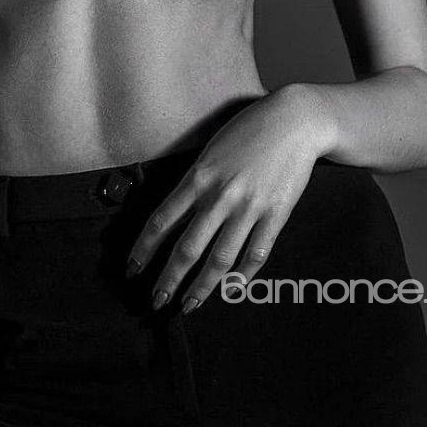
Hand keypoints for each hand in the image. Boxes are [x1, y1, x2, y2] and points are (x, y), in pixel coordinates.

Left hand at [126, 85, 333, 312]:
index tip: (133, 268)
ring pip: (220, 259)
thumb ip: (195, 181)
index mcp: (199, 177)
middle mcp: (220, 196)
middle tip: (156, 301)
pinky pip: (256, 253)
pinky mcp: (276, 214)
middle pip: (187, 247)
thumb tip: (175, 213)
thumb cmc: (249, 131)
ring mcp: (249, 207)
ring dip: (202, 287)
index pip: (161, 220)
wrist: (294, 121)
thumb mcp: (211, 151)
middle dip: (169, 279)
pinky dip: (243, 275)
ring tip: (188, 305)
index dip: (144, 248)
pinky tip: (232, 289)